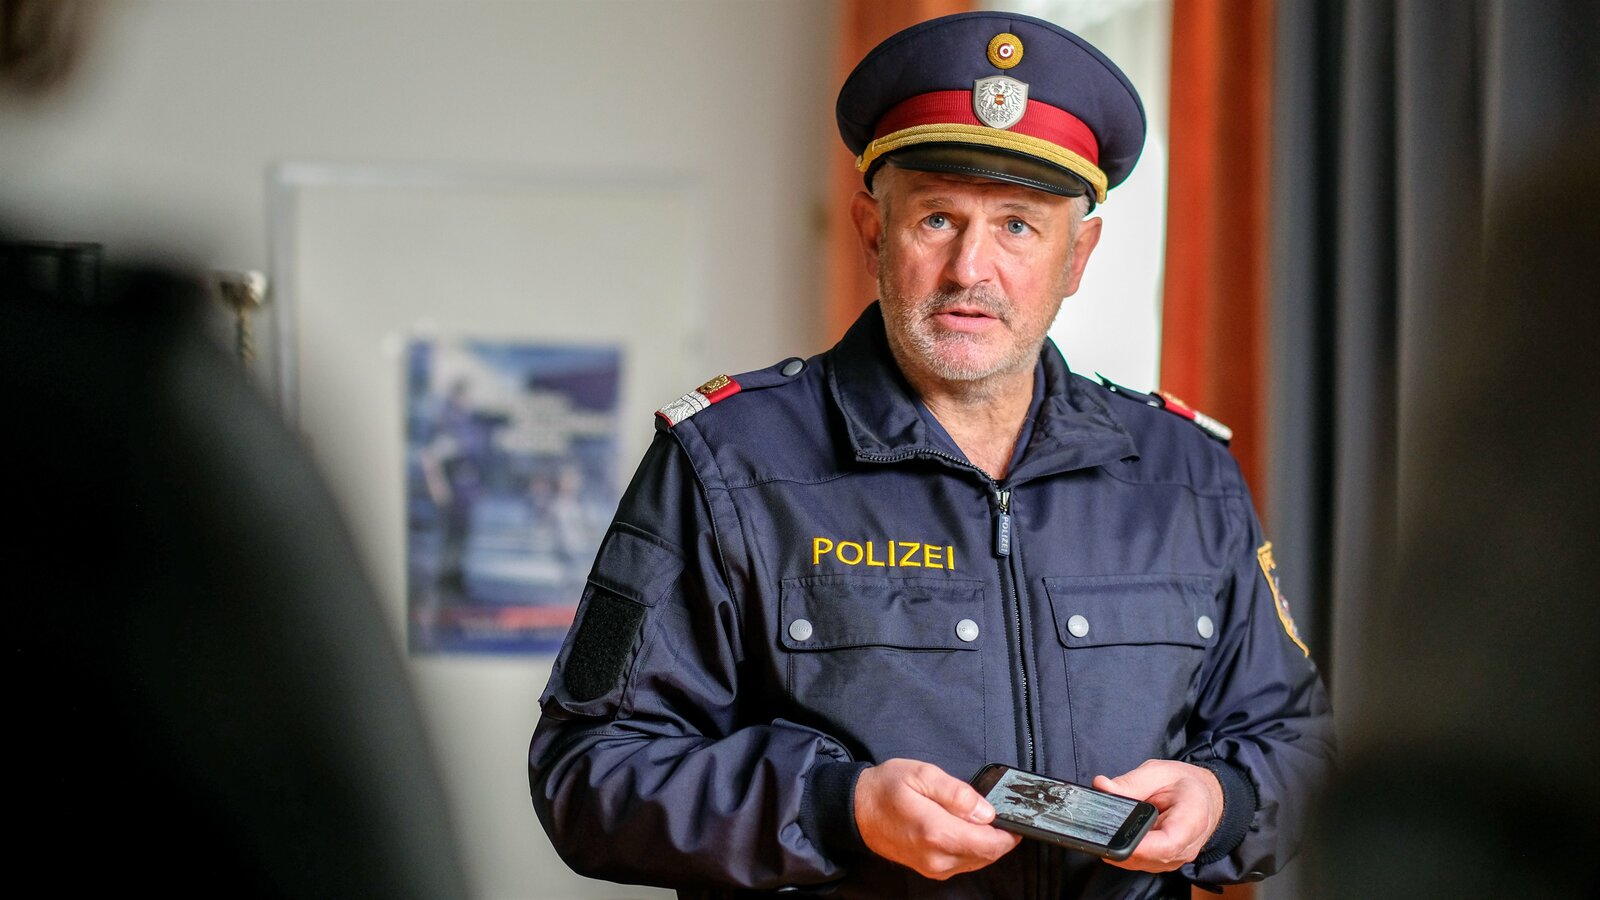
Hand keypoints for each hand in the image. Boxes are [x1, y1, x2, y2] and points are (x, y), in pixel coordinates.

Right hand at [854, 758, 1021, 879]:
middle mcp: (937, 857)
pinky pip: (962, 863)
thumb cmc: (886, 788)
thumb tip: (985, 811)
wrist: (857, 810)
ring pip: (977, 861)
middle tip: (1000, 814)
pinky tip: (965, 829)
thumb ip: (957, 793)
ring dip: (985, 843)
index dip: (1009, 834)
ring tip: (980, 818)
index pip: (990, 844)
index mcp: (937, 832)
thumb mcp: (922, 774)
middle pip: (987, 855)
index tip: (1015, 819)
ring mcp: (933, 867)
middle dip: (1000, 837)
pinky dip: (971, 848)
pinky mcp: (930, 869)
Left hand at [1093, 759, 1223, 872]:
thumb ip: (1130, 782)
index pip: (1166, 845)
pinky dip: (1127, 850)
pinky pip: (1141, 861)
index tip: (1114, 840)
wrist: (1204, 797)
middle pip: (1149, 857)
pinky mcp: (1164, 861)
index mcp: (1192, 820)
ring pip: (1140, 862)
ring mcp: (1175, 858)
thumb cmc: (1185, 784)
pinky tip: (1122, 834)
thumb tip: (1102, 787)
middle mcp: (1186, 847)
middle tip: (1102, 827)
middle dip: (1121, 844)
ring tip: (1114, 826)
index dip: (1138, 847)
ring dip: (1122, 847)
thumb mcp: (1158, 772)